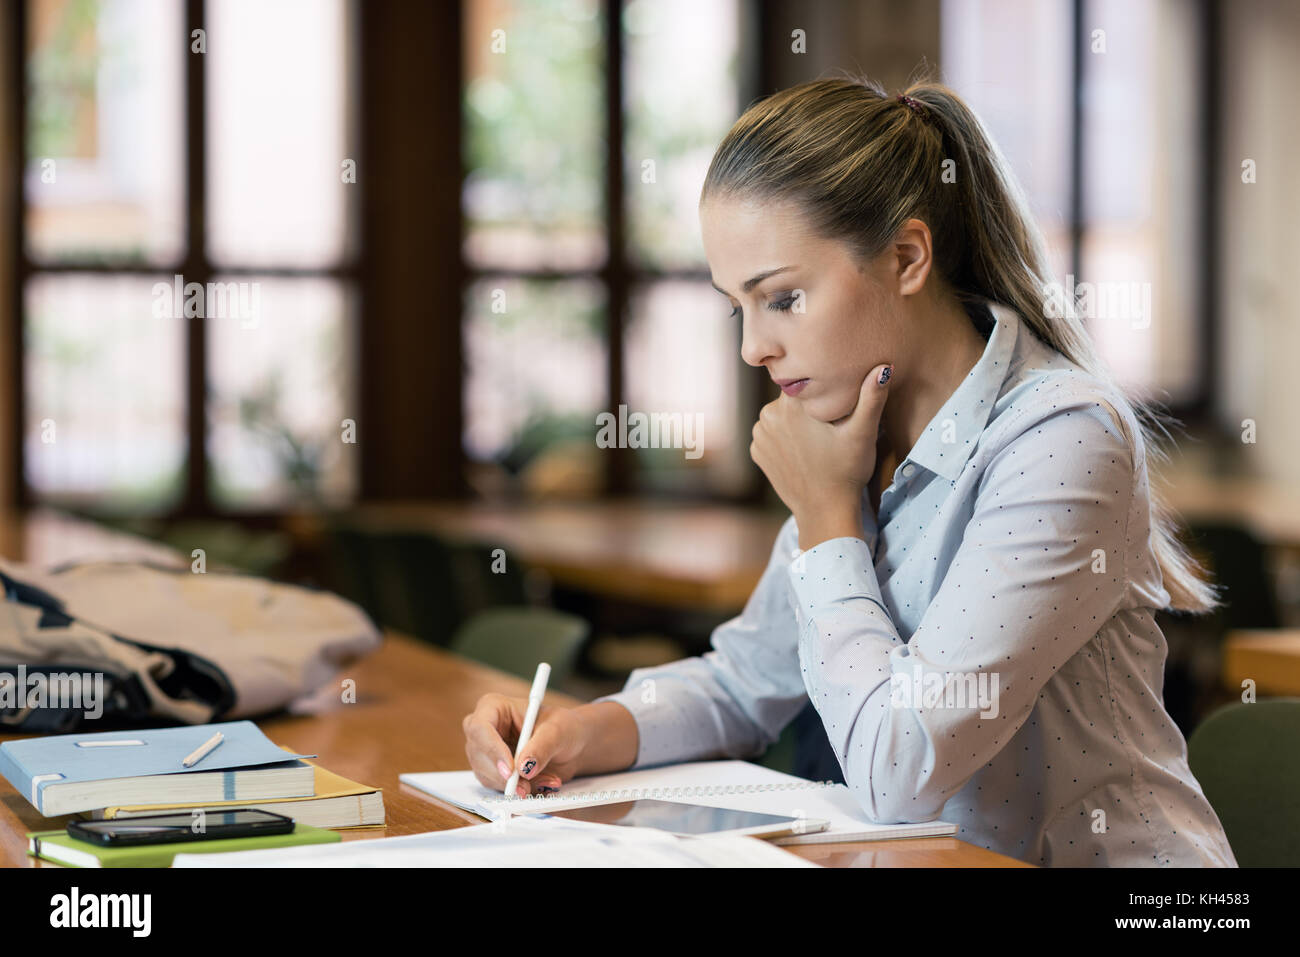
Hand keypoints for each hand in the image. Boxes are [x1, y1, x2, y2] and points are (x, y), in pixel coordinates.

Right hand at [462, 693, 589, 795]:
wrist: (571, 745)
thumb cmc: (563, 727)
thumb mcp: (557, 730)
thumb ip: (541, 746)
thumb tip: (524, 767)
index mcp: (494, 707)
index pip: (480, 727)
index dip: (492, 749)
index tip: (510, 769)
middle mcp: (485, 729)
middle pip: (478, 754)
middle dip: (502, 774)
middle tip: (525, 785)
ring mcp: (486, 751)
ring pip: (486, 774)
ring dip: (515, 784)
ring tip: (544, 778)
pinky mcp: (493, 771)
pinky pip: (497, 786)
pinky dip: (520, 789)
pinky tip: (540, 781)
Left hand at [750, 363, 892, 544]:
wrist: (824, 511)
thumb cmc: (847, 471)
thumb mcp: (863, 433)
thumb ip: (872, 397)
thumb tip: (883, 367)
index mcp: (791, 402)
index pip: (806, 380)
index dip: (822, 389)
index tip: (835, 404)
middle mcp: (768, 414)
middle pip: (793, 397)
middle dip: (809, 406)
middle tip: (830, 425)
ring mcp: (759, 434)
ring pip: (780, 415)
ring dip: (794, 422)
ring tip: (816, 439)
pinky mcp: (756, 451)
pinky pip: (771, 434)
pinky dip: (784, 439)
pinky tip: (802, 451)